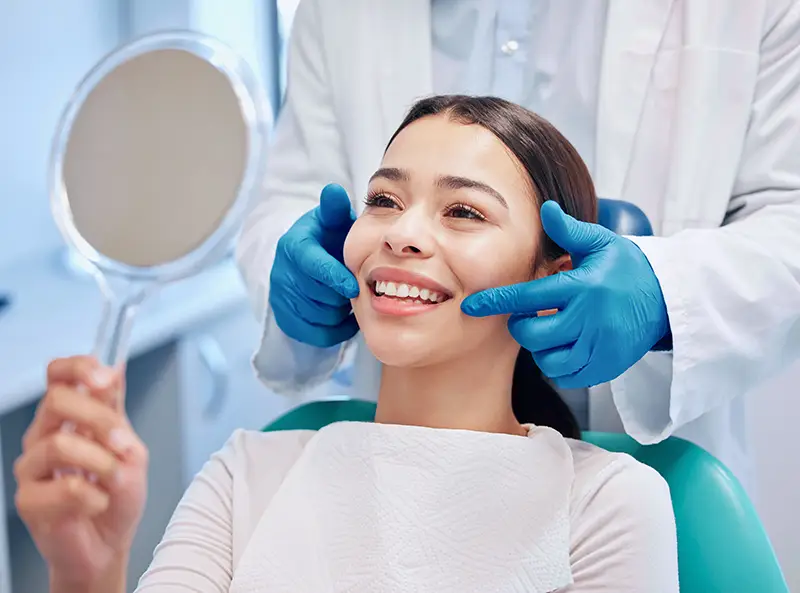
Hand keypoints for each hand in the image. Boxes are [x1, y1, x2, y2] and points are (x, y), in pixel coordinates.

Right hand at [14, 356, 147, 590]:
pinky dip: (96, 496)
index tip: (104, 379)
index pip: (58, 375)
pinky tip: (98, 503)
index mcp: (69, 417)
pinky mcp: (28, 500)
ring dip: (101, 463)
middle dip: (99, 419)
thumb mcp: (129, 447)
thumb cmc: (117, 494)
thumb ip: (116, 412)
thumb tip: (114, 367)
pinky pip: (65, 488)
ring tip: (114, 480)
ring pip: (60, 445)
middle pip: (56, 400)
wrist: (110, 543)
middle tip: (123, 443)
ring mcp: (31, 467)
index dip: (77, 367)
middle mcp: (44, 435)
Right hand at [270, 183, 359, 347]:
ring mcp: (280, 297)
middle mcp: (281, 272)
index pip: (312, 266)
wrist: (308, 260)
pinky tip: (344, 316)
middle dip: (342, 295)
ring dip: (340, 312)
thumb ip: (335, 208)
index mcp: (293, 246)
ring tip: (349, 299)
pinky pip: (315, 334)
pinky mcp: (285, 319)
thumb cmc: (329, 238)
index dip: (334, 278)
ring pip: (319, 316)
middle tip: (357, 289)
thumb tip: (333, 189)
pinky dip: (335, 330)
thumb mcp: (332, 220)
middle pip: (318, 295)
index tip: (354, 286)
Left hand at [461, 201, 669, 388]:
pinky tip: (565, 348)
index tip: (471, 306)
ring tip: (551, 331)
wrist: (669, 300)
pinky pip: (568, 377)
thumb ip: (570, 231)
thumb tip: (545, 209)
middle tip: (530, 316)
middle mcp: (589, 319)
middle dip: (521, 327)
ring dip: (540, 348)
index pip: (527, 297)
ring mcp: (599, 346)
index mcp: (581, 286)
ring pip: (547, 360)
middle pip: (532, 335)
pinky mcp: (607, 367)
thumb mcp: (602, 243)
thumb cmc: (627, 268)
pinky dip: (559, 366)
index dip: (495, 302)